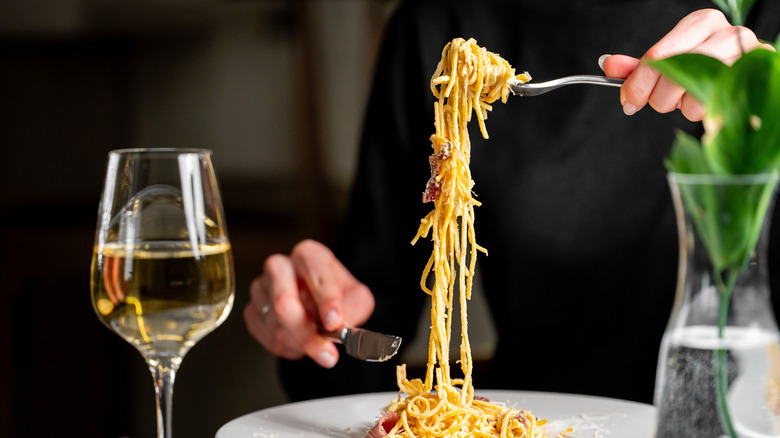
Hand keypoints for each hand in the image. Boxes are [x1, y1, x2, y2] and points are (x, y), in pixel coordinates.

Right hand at [244, 239, 374, 367]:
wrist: (319, 306)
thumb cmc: (337, 296)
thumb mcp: (357, 299)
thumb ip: (353, 310)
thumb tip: (340, 326)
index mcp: (308, 255)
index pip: (316, 274)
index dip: (326, 300)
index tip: (334, 322)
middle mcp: (280, 266)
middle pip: (283, 301)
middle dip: (306, 333)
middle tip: (327, 353)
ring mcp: (261, 288)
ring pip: (276, 326)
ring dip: (301, 345)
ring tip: (318, 345)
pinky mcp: (251, 310)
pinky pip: (267, 338)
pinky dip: (288, 348)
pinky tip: (301, 341)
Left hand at [601, 8, 773, 120]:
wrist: (747, 72)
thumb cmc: (702, 65)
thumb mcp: (668, 61)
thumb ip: (638, 66)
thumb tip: (609, 66)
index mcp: (700, 23)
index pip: (657, 56)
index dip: (637, 84)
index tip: (628, 100)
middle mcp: (725, 34)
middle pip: (674, 75)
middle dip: (658, 96)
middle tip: (658, 100)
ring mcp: (743, 57)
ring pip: (693, 94)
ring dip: (682, 105)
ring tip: (689, 96)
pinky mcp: (750, 81)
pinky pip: (712, 107)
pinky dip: (700, 111)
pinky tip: (705, 100)